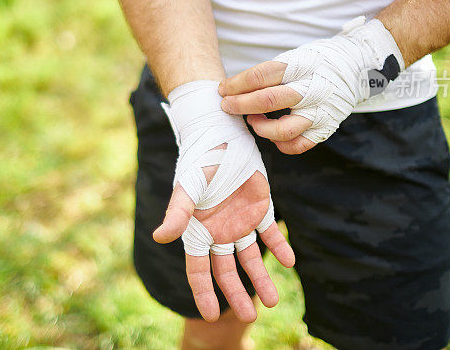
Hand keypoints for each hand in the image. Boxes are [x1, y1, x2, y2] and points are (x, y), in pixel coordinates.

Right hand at [153, 80, 294, 322]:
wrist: (221, 131)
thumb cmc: (198, 158)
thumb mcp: (188, 185)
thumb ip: (178, 212)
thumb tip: (160, 237)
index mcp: (198, 229)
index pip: (199, 269)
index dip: (205, 293)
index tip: (213, 317)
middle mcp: (218, 229)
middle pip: (227, 270)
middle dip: (237, 294)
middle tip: (251, 316)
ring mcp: (239, 219)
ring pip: (250, 256)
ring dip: (261, 278)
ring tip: (274, 302)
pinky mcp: (259, 206)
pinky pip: (271, 231)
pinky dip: (280, 246)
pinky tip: (290, 262)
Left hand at [218, 17, 405, 153]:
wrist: (358, 67)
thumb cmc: (317, 62)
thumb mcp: (296, 56)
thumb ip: (270, 72)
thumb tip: (234, 88)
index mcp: (301, 65)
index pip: (261, 76)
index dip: (236, 84)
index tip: (222, 90)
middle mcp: (311, 88)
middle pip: (267, 100)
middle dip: (240, 105)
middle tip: (226, 106)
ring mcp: (320, 110)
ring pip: (282, 130)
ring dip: (260, 128)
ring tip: (252, 121)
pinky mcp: (326, 127)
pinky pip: (298, 145)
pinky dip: (280, 144)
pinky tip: (272, 135)